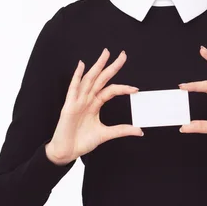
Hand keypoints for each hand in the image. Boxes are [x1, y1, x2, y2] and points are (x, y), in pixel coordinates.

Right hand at [46, 48, 143, 163]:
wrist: (66, 151)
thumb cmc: (81, 141)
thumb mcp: (105, 134)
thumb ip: (122, 130)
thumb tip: (140, 131)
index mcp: (94, 104)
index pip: (110, 90)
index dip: (123, 88)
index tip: (136, 89)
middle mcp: (87, 100)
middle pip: (101, 79)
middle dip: (112, 66)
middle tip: (122, 54)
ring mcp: (78, 101)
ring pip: (89, 80)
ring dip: (97, 66)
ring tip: (105, 54)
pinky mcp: (69, 106)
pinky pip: (73, 88)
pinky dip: (77, 76)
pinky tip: (81, 65)